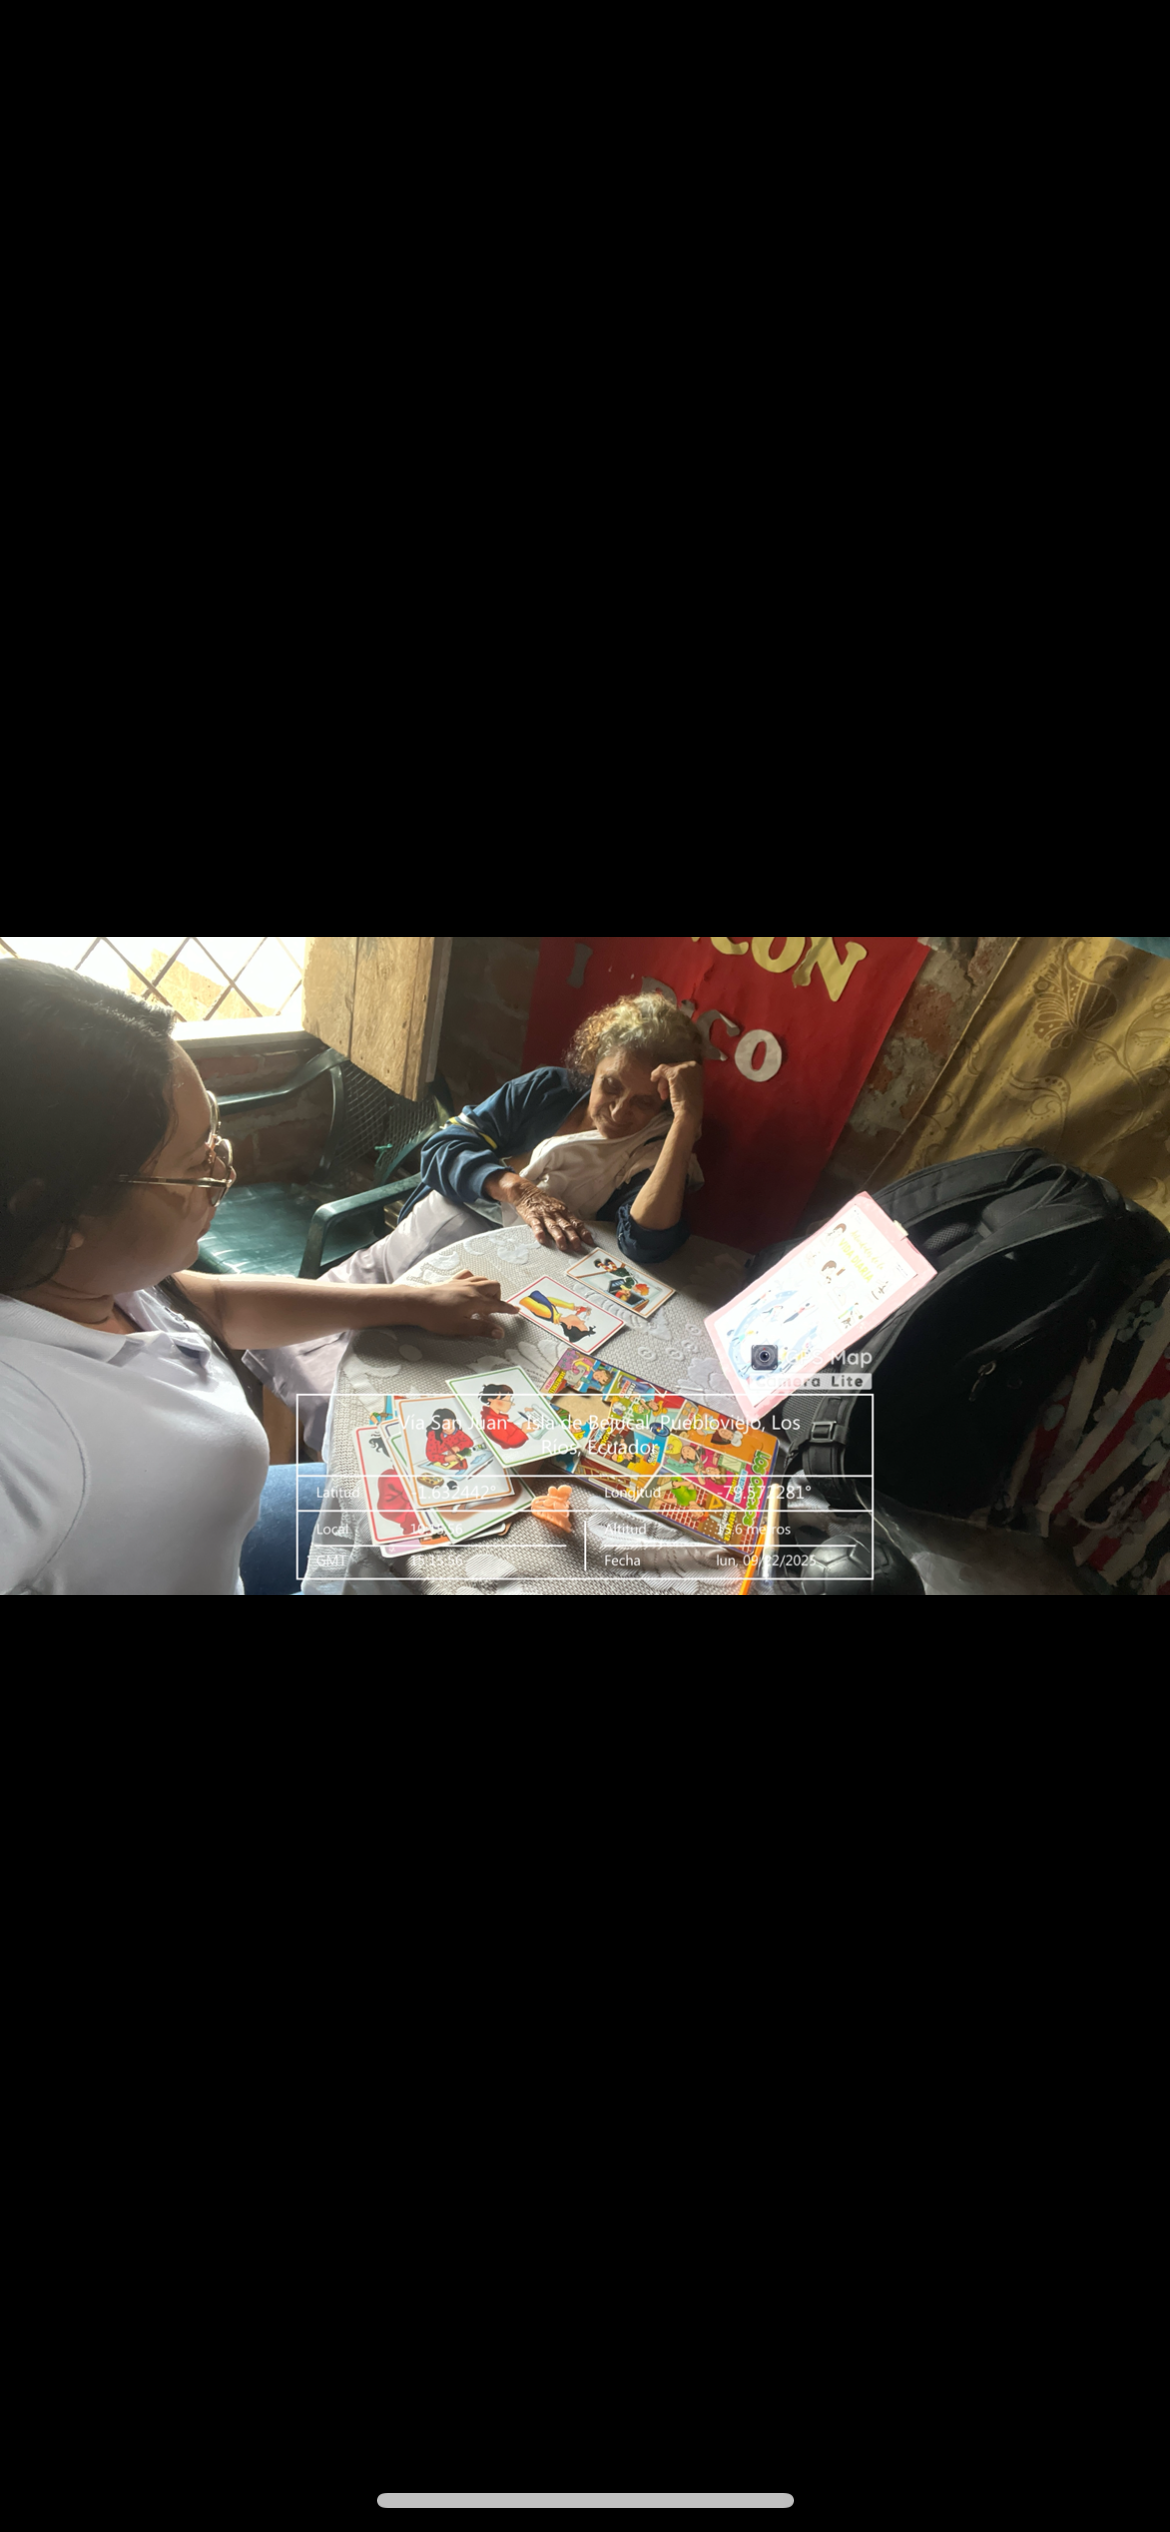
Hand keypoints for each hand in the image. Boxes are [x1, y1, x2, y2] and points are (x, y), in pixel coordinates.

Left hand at [393, 1270, 510, 1342]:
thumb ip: (482, 1330)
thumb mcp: (461, 1328)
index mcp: (476, 1301)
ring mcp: (462, 1282)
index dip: (508, 1309)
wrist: (417, 1304)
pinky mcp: (452, 1280)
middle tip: (495, 1308)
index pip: (497, 1305)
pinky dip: (474, 1279)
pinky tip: (470, 1287)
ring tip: (484, 1299)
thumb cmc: (437, 1318)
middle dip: (499, 1296)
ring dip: (488, 1287)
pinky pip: (469, 1274)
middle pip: (494, 1286)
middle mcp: (472, 1289)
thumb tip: (500, 1332)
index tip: (516, 1311)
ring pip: (483, 1279)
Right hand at [510, 1184, 595, 1255]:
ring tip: (563, 1246)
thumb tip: (578, 1232)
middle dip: (573, 1237)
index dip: (583, 1232)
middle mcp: (556, 1214)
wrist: (527, 1193)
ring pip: (553, 1227)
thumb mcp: (559, 1208)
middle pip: (566, 1226)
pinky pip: (537, 1225)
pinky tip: (541, 1239)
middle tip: (578, 1247)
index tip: (589, 1242)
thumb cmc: (545, 1203)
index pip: (576, 1223)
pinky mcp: (533, 1217)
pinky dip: (539, 1232)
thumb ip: (567, 1219)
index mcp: (564, 1212)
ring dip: (559, 1237)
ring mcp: (545, 1216)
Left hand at [651, 1060, 703, 1129]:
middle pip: (674, 1068)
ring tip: (663, 1095)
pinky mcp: (675, 1073)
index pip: (681, 1069)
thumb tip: (671, 1076)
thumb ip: (683, 1079)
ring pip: (667, 1069)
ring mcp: (684, 1068)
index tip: (670, 1088)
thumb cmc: (690, 1103)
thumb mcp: (689, 1087)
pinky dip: (655, 1074)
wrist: (690, 1111)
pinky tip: (653, 1079)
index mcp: (699, 1068)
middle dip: (667, 1080)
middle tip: (664, 1093)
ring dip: (662, 1082)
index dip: (673, 1078)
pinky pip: (661, 1069)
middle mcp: (693, 1066)